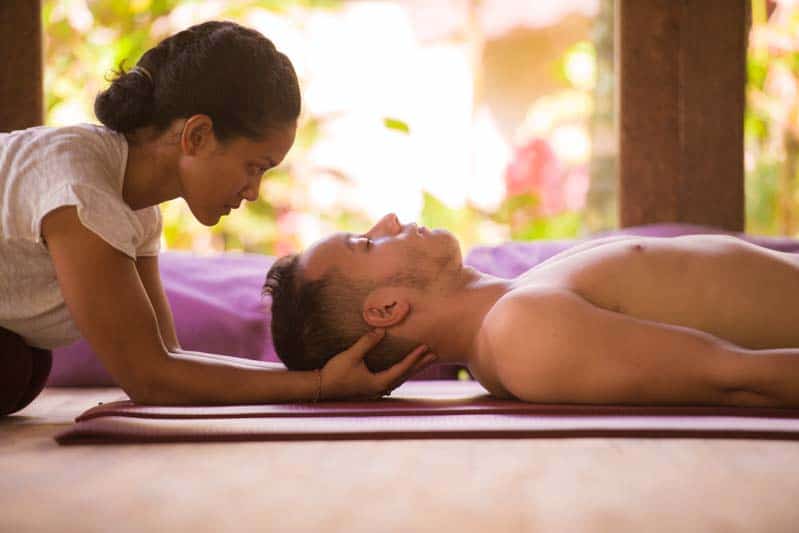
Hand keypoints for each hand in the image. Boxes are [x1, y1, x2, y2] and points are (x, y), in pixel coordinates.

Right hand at [319, 328, 437, 399]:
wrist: (320, 388)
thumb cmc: (335, 373)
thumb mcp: (351, 355)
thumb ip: (367, 343)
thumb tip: (382, 330)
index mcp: (378, 383)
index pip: (401, 369)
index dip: (414, 358)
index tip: (425, 348)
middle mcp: (380, 389)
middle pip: (405, 375)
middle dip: (419, 364)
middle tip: (435, 354)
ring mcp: (375, 390)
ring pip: (400, 378)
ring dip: (412, 368)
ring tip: (423, 359)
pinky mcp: (370, 389)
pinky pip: (392, 379)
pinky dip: (401, 371)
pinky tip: (403, 368)